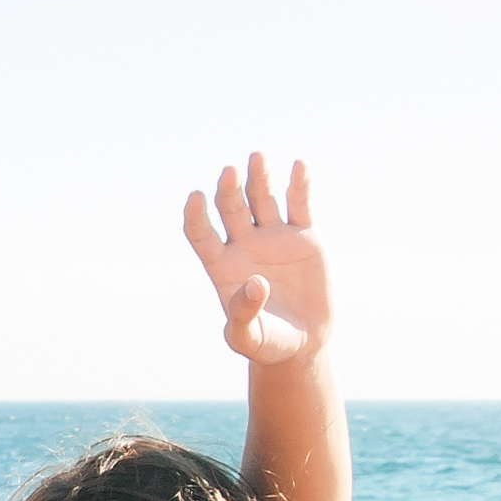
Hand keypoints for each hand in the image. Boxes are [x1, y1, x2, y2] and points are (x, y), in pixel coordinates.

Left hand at [182, 153, 330, 368]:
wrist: (302, 343)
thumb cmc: (266, 342)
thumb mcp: (248, 337)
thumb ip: (243, 314)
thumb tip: (255, 283)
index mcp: (222, 264)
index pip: (201, 233)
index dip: (196, 216)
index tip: (195, 197)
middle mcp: (244, 244)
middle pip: (231, 208)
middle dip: (229, 190)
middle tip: (229, 172)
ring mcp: (274, 236)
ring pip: (262, 198)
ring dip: (259, 177)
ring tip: (257, 157)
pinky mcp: (305, 236)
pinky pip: (300, 204)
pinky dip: (299, 184)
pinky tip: (299, 165)